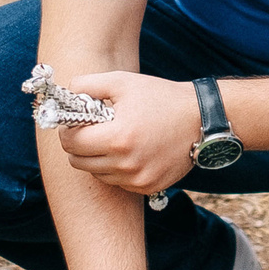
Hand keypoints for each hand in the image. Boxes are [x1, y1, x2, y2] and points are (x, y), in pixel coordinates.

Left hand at [58, 70, 202, 196]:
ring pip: (97, 174)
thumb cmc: (161, 97)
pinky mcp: (148, 187)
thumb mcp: (123, 82)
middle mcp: (126, 164)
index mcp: (118, 137)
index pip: (71, 143)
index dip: (68, 130)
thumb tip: (67, 93)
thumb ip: (88, 85)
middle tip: (92, 130)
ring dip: (97, 159)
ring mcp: (138, 179)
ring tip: (114, 139)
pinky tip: (130, 151)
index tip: (76, 122)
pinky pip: (118, 182)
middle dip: (80, 146)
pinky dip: (116, 169)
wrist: (201, 119)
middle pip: (79, 163)